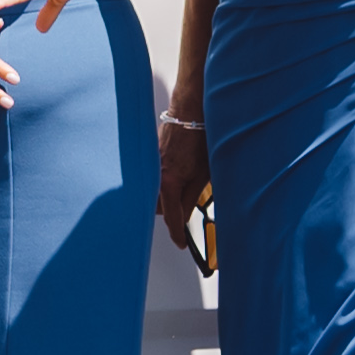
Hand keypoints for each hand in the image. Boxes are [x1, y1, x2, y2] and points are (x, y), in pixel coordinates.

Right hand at [152, 111, 212, 276]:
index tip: (181, 243)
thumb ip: (192, 197)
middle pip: (159, 207)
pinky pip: (152, 178)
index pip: (172, 218)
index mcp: (169, 183)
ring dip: (166, 195)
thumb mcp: (204, 174)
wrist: (189, 111)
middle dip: (171, 211)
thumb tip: (185, 214)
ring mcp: (150, 167)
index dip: (177, 234)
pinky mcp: (150, 158)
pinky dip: (163, 181)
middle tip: (187, 208)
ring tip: (183, 186)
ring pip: (154, 193)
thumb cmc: (199, 137)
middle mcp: (154, 176)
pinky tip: (176, 173)